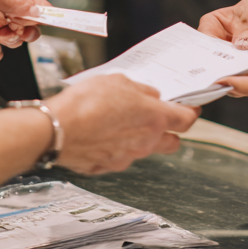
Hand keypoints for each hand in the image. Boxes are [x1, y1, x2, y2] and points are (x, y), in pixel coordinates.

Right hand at [0, 74, 199, 189]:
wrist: (56, 130)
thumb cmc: (86, 103)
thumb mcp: (118, 81)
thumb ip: (139, 89)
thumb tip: (149, 95)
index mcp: (153, 119)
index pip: (186, 119)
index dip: (191, 111)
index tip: (190, 106)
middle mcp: (145, 143)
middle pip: (171, 142)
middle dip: (169, 130)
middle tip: (157, 116)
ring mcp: (127, 158)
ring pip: (144, 149)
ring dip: (139, 138)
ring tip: (119, 120)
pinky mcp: (108, 167)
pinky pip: (120, 156)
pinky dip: (116, 146)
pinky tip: (101, 133)